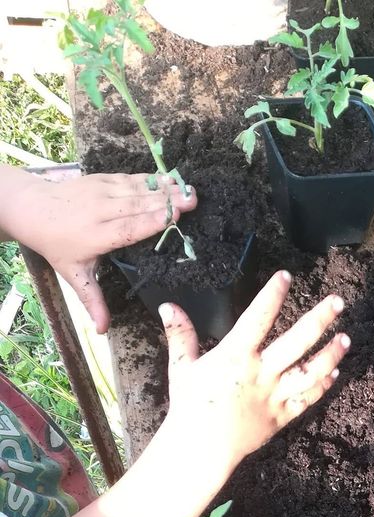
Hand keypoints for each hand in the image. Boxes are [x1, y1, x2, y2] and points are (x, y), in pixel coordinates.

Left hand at [0, 168, 196, 333]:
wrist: (32, 208)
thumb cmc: (57, 244)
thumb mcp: (74, 274)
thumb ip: (93, 300)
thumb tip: (102, 330)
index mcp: (96, 235)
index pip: (128, 228)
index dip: (151, 222)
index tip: (174, 218)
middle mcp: (100, 210)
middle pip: (138, 205)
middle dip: (166, 202)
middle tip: (193, 201)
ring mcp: (100, 192)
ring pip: (137, 189)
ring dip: (164, 189)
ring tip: (188, 189)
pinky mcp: (101, 180)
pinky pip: (130, 179)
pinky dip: (151, 179)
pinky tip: (170, 180)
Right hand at [159, 270, 350, 472]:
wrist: (201, 448)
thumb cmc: (190, 406)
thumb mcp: (182, 367)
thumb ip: (180, 335)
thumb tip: (167, 306)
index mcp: (236, 356)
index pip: (258, 318)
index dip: (272, 296)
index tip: (286, 276)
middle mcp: (261, 373)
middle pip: (297, 342)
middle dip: (320, 320)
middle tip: (338, 302)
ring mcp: (275, 395)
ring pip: (311, 372)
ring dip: (331, 355)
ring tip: (346, 339)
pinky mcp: (282, 416)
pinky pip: (307, 399)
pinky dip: (322, 386)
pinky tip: (334, 373)